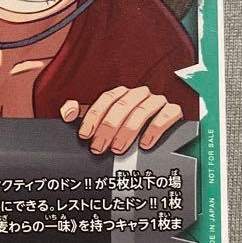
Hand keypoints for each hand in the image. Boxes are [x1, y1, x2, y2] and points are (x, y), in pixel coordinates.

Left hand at [61, 87, 182, 155]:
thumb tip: (68, 112)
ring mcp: (157, 101)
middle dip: (108, 128)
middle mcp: (138, 94)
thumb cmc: (126, 125)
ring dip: (128, 131)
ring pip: (141, 112)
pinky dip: (155, 130)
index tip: (85, 134)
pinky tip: (145, 144)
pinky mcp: (173, 110)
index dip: (94, 117)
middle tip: (99, 147)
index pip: (106, 99)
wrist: (160, 129)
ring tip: (117, 149)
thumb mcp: (103, 119)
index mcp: (121, 94)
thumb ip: (83, 114)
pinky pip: (166, 115)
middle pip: (122, 106)